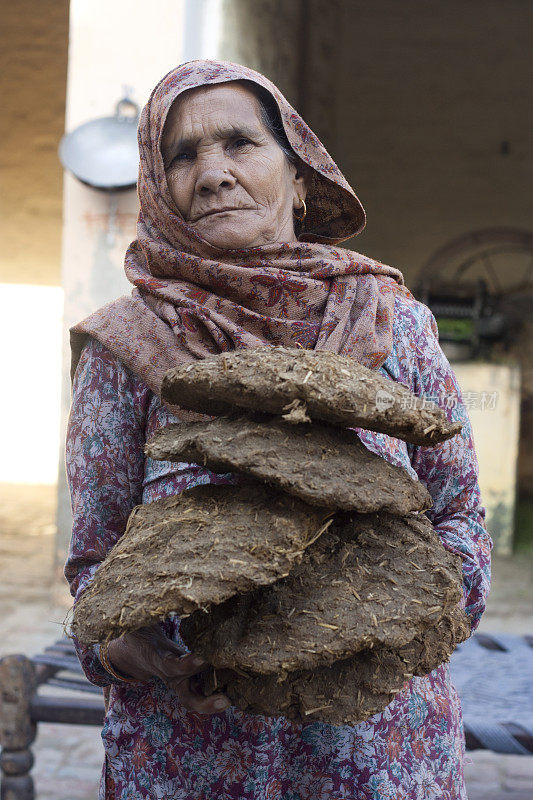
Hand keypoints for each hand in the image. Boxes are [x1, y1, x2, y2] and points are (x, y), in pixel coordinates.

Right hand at [106, 624, 229, 713]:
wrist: (134, 649)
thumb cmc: (139, 630)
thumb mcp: (137, 621)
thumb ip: (144, 612)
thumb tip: (150, 590)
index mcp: (157, 659)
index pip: (173, 666)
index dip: (187, 665)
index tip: (203, 658)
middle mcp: (172, 675)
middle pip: (188, 698)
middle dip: (206, 701)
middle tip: (224, 699)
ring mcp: (181, 680)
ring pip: (198, 699)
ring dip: (216, 699)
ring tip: (236, 697)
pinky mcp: (190, 677)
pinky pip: (204, 688)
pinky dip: (220, 686)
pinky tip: (238, 680)